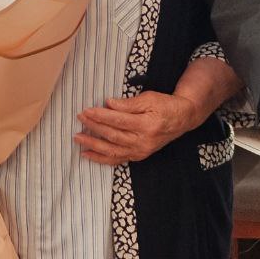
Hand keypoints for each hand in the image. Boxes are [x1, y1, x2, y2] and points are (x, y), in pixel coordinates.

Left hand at [75, 92, 198, 164]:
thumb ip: (128, 103)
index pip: (119, 121)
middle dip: (94, 127)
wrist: (181, 119)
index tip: (87, 111)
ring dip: (93, 145)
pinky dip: (101, 159)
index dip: (101, 116)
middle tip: (80, 119)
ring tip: (78, 138)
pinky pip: (117, 160)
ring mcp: (140, 151)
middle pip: (113, 135)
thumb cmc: (165, 105)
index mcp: (147, 125)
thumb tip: (109, 104)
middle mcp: (143, 141)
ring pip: (112, 150)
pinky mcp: (138, 156)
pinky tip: (87, 154)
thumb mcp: (150, 98)